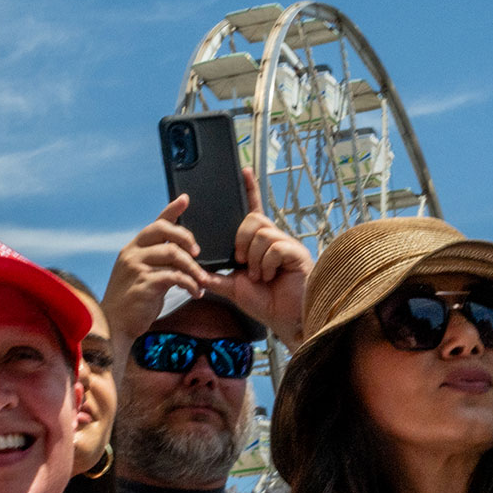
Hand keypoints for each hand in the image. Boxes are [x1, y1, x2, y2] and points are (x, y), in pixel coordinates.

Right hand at [105, 196, 215, 342]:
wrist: (114, 325)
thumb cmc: (132, 301)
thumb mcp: (143, 274)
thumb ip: (157, 262)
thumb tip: (182, 255)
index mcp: (133, 248)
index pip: (155, 223)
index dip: (171, 209)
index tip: (185, 199)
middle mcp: (133, 253)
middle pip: (164, 231)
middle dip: (186, 238)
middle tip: (199, 253)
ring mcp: (137, 267)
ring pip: (173, 254)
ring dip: (194, 268)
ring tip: (203, 281)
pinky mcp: (144, 284)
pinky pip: (175, 277)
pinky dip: (190, 284)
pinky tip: (196, 292)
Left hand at [204, 171, 309, 348]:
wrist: (284, 321)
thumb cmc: (265, 303)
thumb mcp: (233, 287)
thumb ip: (215, 276)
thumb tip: (194, 270)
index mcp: (258, 243)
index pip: (253, 209)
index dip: (250, 189)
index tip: (243, 170)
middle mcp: (274, 239)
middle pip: (252, 219)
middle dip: (240, 240)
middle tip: (241, 263)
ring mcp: (287, 245)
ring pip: (261, 233)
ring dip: (253, 258)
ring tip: (260, 276)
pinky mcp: (298, 253)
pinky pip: (274, 247)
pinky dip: (266, 264)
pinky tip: (271, 276)